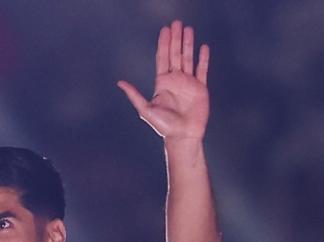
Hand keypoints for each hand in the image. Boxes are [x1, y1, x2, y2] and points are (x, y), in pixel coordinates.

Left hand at [118, 20, 209, 141]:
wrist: (183, 136)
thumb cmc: (163, 126)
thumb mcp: (146, 109)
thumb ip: (135, 95)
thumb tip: (120, 83)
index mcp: (162, 83)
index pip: (163, 58)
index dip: (163, 43)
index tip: (165, 29)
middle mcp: (175, 80)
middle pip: (175, 54)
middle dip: (176, 38)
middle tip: (176, 23)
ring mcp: (188, 83)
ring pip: (188, 58)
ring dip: (188, 44)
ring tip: (189, 29)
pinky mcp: (200, 88)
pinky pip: (202, 70)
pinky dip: (203, 59)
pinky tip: (203, 47)